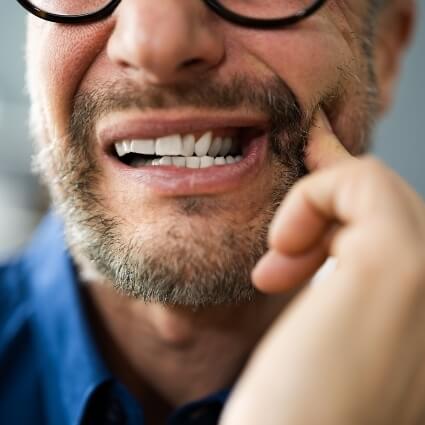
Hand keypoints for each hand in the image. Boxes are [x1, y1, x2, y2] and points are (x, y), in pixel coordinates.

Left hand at [220, 110, 424, 424]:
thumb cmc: (297, 404)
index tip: (318, 152)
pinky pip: (360, 186)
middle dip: (329, 209)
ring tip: (276, 269)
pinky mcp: (402, 266)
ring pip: (378, 190)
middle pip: (390, 210)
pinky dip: (312, 200)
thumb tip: (328, 218)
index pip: (400, 224)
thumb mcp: (330, 328)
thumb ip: (341, 269)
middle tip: (283, 246)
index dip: (353, 189)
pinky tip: (280, 255)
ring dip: (316, 213)